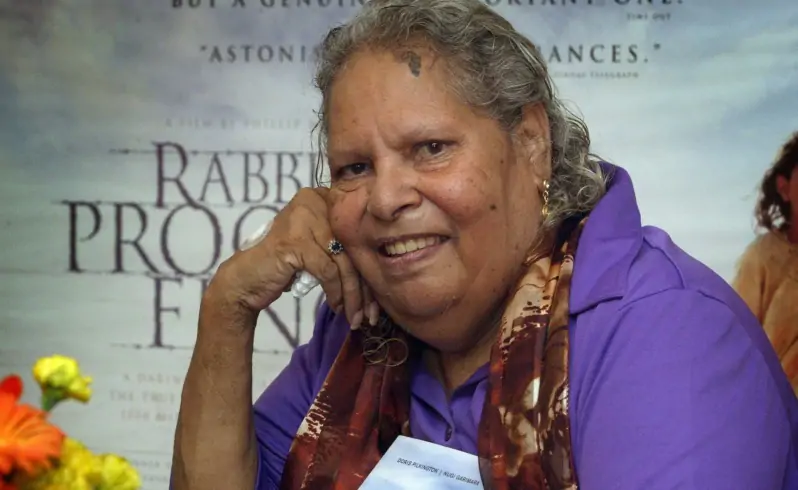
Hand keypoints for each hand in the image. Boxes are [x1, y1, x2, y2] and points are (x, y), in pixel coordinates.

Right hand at [203, 187, 377, 328]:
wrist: (246, 279)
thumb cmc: (286, 264)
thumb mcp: (320, 246)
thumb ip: (345, 244)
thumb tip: (383, 264)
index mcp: (322, 195)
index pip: (357, 231)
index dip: (371, 265)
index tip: (378, 297)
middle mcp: (313, 200)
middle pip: (353, 246)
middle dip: (365, 285)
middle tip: (373, 313)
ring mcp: (302, 219)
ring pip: (343, 262)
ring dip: (353, 295)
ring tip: (357, 317)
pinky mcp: (295, 240)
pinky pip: (328, 271)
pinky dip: (336, 293)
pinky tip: (338, 307)